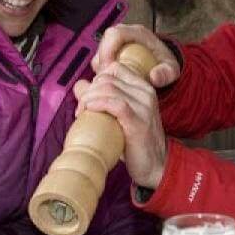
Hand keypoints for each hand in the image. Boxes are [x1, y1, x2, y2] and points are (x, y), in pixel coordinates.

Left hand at [74, 61, 168, 189]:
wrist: (155, 166)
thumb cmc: (134, 142)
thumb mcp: (120, 115)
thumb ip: (102, 98)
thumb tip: (79, 85)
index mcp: (143, 88)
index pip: (115, 68)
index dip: (96, 79)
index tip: (88, 97)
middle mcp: (146, 93)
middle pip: (108, 78)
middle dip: (89, 90)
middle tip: (81, 109)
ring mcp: (144, 106)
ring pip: (108, 88)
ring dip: (88, 99)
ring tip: (82, 114)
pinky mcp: (138, 121)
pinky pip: (114, 104)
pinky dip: (97, 104)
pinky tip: (88, 112)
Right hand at [93, 24, 179, 87]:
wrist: (163, 66)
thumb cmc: (166, 65)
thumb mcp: (171, 70)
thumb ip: (166, 73)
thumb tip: (154, 77)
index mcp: (138, 32)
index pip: (115, 34)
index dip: (108, 49)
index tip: (109, 68)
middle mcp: (125, 34)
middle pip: (104, 43)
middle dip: (102, 61)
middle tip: (107, 78)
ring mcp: (117, 43)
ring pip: (100, 52)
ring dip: (101, 68)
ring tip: (110, 82)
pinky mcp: (113, 53)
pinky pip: (101, 60)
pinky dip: (103, 71)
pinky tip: (110, 82)